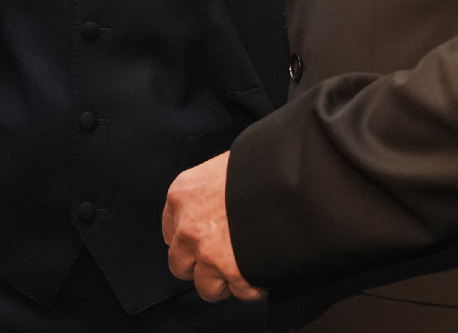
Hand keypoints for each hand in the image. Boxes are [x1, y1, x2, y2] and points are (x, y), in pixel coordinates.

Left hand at [164, 153, 264, 302]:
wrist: (287, 177)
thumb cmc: (258, 164)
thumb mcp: (222, 167)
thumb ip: (211, 191)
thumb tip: (220, 205)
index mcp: (182, 196)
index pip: (170, 231)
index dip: (188, 240)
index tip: (200, 243)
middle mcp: (188, 228)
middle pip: (180, 264)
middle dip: (199, 266)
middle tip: (221, 260)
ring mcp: (209, 254)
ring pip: (206, 287)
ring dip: (225, 283)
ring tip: (244, 270)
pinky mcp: (235, 273)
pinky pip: (242, 293)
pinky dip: (253, 287)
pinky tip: (263, 273)